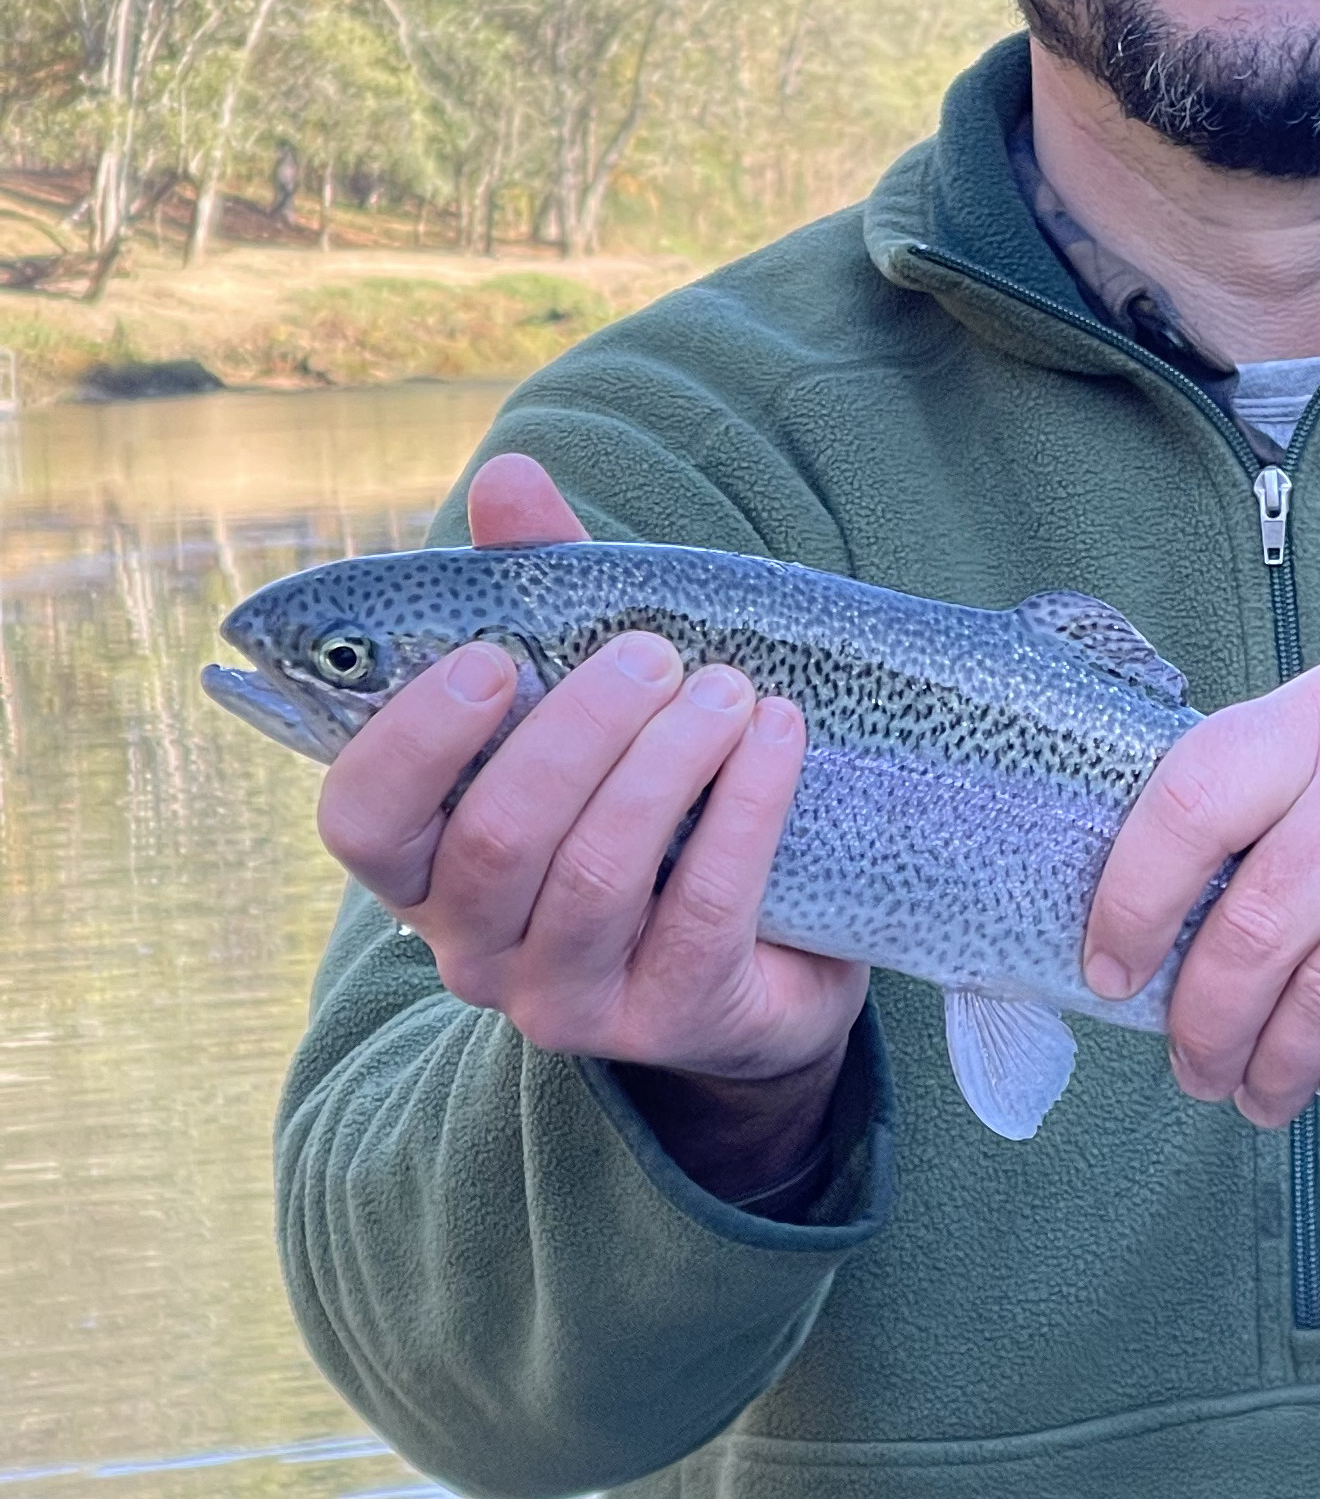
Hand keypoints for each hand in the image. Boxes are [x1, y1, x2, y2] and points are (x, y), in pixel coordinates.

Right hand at [315, 455, 866, 1197]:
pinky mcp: (672, 1021)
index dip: (415, 740)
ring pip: (600, 875)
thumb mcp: (592, 699)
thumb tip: (510, 477)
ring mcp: (568, 999)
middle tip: (654, 653)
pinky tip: (778, 738)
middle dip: (581, 730)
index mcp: (425, 866)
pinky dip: (746, 810)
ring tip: (728, 689)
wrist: (765, 959)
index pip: (361, 820)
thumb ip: (542, 594)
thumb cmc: (651, 806)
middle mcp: (474, 948)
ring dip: (668, 764)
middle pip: (499, 837)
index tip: (494, 657)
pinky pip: (704, 910)